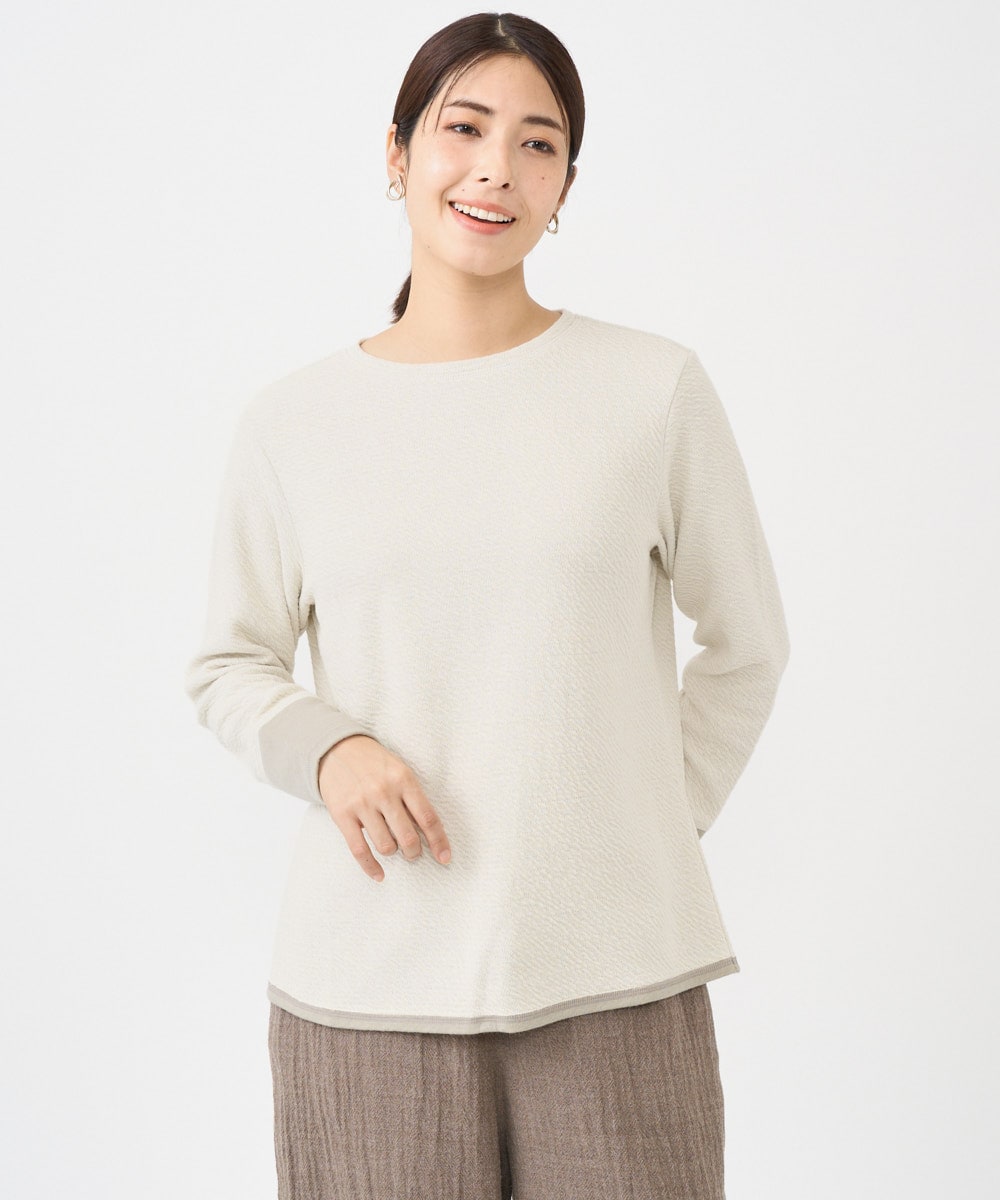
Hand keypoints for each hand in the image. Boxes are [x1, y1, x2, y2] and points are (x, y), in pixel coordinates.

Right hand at [317, 735, 451, 882]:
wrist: (337, 748)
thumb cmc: (374, 763)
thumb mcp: (399, 770)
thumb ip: (412, 797)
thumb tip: (427, 833)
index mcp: (403, 779)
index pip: (428, 817)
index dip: (439, 841)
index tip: (445, 857)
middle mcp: (384, 792)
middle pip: (408, 837)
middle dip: (414, 852)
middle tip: (413, 853)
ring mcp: (362, 804)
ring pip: (386, 846)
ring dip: (394, 853)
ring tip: (393, 848)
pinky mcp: (342, 814)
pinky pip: (359, 850)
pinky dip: (371, 867)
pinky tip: (380, 874)